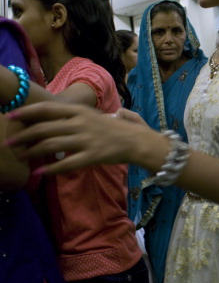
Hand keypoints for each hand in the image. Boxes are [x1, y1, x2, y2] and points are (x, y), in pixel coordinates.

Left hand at [4, 101, 154, 174]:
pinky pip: (66, 164)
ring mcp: (86, 140)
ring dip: (31, 152)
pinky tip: (39, 173)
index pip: (48, 108)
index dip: (27, 112)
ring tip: (21, 157)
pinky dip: (50, 169)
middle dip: (22, 135)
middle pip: (44, 128)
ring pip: (50, 146)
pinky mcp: (91, 156)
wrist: (142, 142)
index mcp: (82, 111)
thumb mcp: (106, 113)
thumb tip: (80, 114)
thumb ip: (93, 114)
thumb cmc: (126, 128)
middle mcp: (81, 123)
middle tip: (9, 142)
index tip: (11, 116)